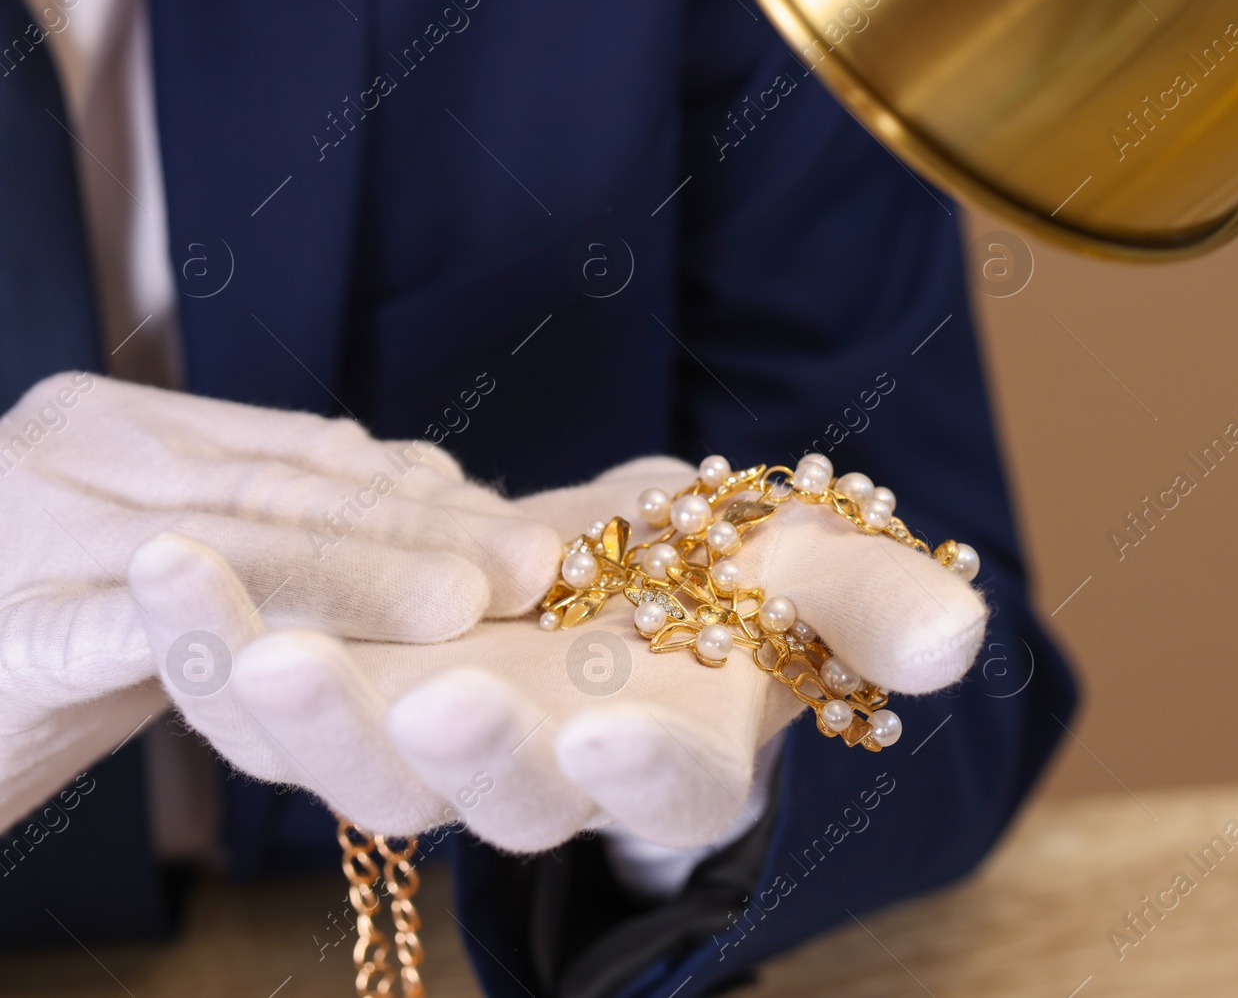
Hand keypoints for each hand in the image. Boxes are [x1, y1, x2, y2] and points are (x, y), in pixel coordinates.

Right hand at [0, 373, 557, 829]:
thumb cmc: (16, 638)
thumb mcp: (151, 571)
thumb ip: (262, 534)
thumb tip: (416, 510)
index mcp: (117, 428)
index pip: (295, 454)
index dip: (413, 490)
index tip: (511, 517)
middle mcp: (75, 452)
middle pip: (285, 488)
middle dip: (422, 526)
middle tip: (533, 558)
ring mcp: (30, 531)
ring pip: (230, 543)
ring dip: (360, 574)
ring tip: (469, 596)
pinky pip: (126, 626)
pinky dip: (223, 626)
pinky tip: (298, 643)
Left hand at [135, 458, 986, 850]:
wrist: (640, 587)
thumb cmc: (740, 588)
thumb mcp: (818, 578)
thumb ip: (880, 604)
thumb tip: (950, 641)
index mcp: (666, 756)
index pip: (661, 787)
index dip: (636, 773)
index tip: (608, 730)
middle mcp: (544, 776)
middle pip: (478, 797)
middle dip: (434, 749)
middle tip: (391, 685)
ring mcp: (437, 741)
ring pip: (351, 763)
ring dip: (280, 698)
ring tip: (213, 604)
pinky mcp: (358, 687)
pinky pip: (271, 692)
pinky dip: (215, 638)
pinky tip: (170, 558)